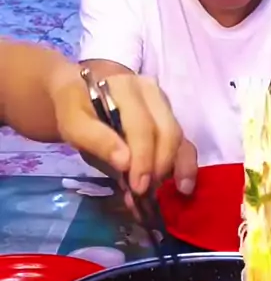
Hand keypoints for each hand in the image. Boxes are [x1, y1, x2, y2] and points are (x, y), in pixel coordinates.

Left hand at [50, 68, 197, 194]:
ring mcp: (165, 107)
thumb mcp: (73, 123)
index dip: (143, 158)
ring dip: (175, 169)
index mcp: (126, 88)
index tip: (138, 187)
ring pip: (179, 138)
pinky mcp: (171, 122)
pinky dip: (186, 166)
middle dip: (160, 166)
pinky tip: (183, 187)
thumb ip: (96, 140)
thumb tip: (125, 162)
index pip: (142, 125)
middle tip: (147, 192)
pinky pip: (185, 144)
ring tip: (171, 192)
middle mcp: (152, 93)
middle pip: (167, 132)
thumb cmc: (78, 110)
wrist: (82, 96)